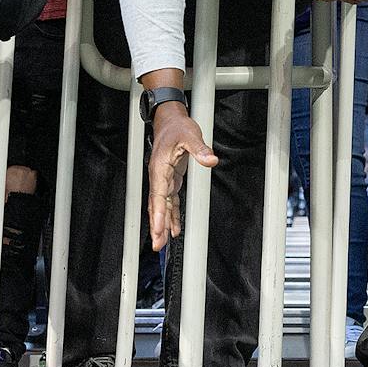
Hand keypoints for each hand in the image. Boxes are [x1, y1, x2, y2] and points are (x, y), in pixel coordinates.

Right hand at [146, 99, 216, 250]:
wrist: (169, 120)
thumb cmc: (177, 127)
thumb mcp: (191, 136)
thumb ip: (200, 149)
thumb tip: (211, 160)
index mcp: (160, 168)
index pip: (159, 194)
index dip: (158, 213)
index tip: (159, 228)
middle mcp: (159, 176)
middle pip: (156, 205)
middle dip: (156, 226)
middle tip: (157, 245)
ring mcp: (163, 180)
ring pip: (161, 207)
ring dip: (162, 225)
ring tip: (162, 243)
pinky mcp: (170, 180)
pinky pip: (169, 202)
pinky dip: (171, 216)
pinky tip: (174, 228)